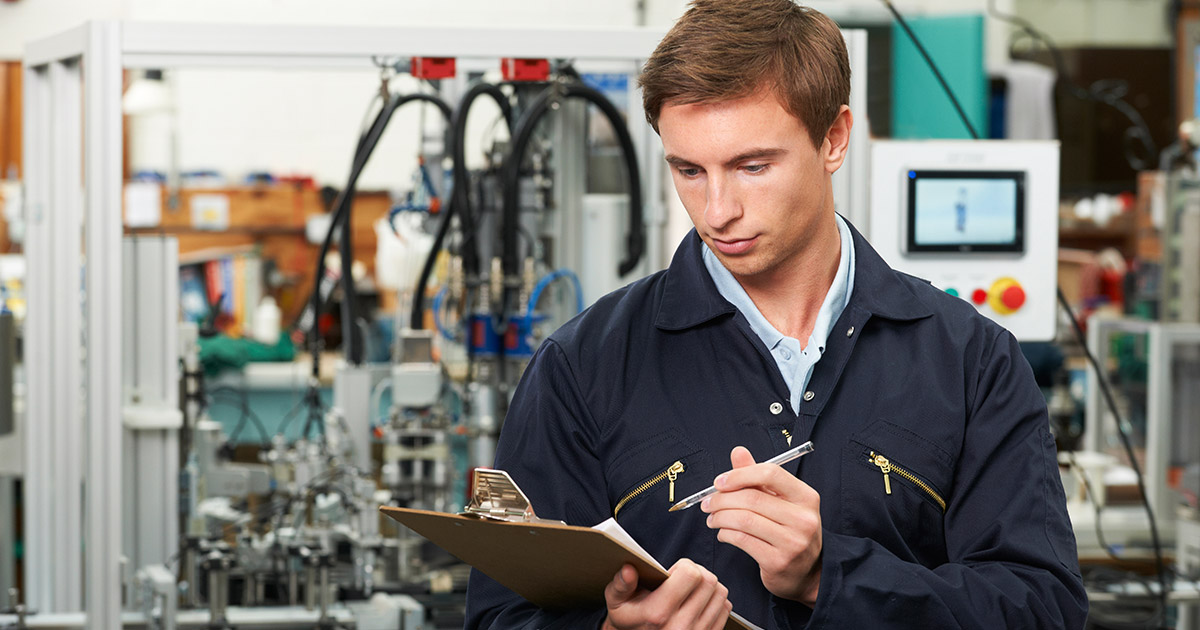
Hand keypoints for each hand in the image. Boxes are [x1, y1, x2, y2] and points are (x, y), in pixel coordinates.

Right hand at [601, 560, 731, 629]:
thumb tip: (628, 570)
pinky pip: (725, 608)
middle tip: (683, 577)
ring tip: (691, 589)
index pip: (691, 574)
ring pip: (720, 593)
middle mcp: (680, 626)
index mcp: (658, 613)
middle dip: (698, 572)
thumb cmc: (628, 618)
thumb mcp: (616, 601)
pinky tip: (699, 601)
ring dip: (709, 585)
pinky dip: (715, 600)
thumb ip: (621, 584)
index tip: (673, 572)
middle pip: (709, 581)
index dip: (684, 565)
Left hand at [702, 446, 821, 605]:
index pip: (770, 473)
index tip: (719, 482)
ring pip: (743, 519)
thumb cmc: (790, 532)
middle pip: (752, 498)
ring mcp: (793, 542)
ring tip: (712, 518)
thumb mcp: (781, 501)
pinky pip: (742, 540)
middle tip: (707, 503)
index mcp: (806, 497)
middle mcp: (803, 518)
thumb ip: (757, 477)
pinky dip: (725, 534)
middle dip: (722, 499)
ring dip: (719, 517)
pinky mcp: (778, 561)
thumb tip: (738, 452)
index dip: (739, 474)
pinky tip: (722, 533)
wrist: (808, 573)